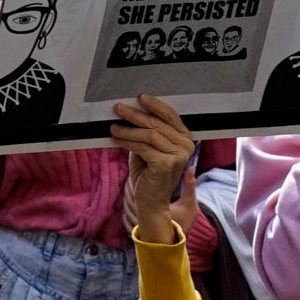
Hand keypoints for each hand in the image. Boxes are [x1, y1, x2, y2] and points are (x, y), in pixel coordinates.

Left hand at [111, 94, 193, 240]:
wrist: (152, 202)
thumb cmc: (149, 174)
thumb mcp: (149, 148)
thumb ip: (146, 132)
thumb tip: (130, 111)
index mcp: (186, 138)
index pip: (170, 116)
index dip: (155, 105)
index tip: (139, 97)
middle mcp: (186, 145)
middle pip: (157, 124)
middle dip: (136, 114)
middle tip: (118, 108)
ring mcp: (178, 155)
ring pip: (149, 135)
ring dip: (128, 129)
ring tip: (113, 127)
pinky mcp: (166, 164)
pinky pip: (143, 147)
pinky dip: (127, 142)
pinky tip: (116, 139)